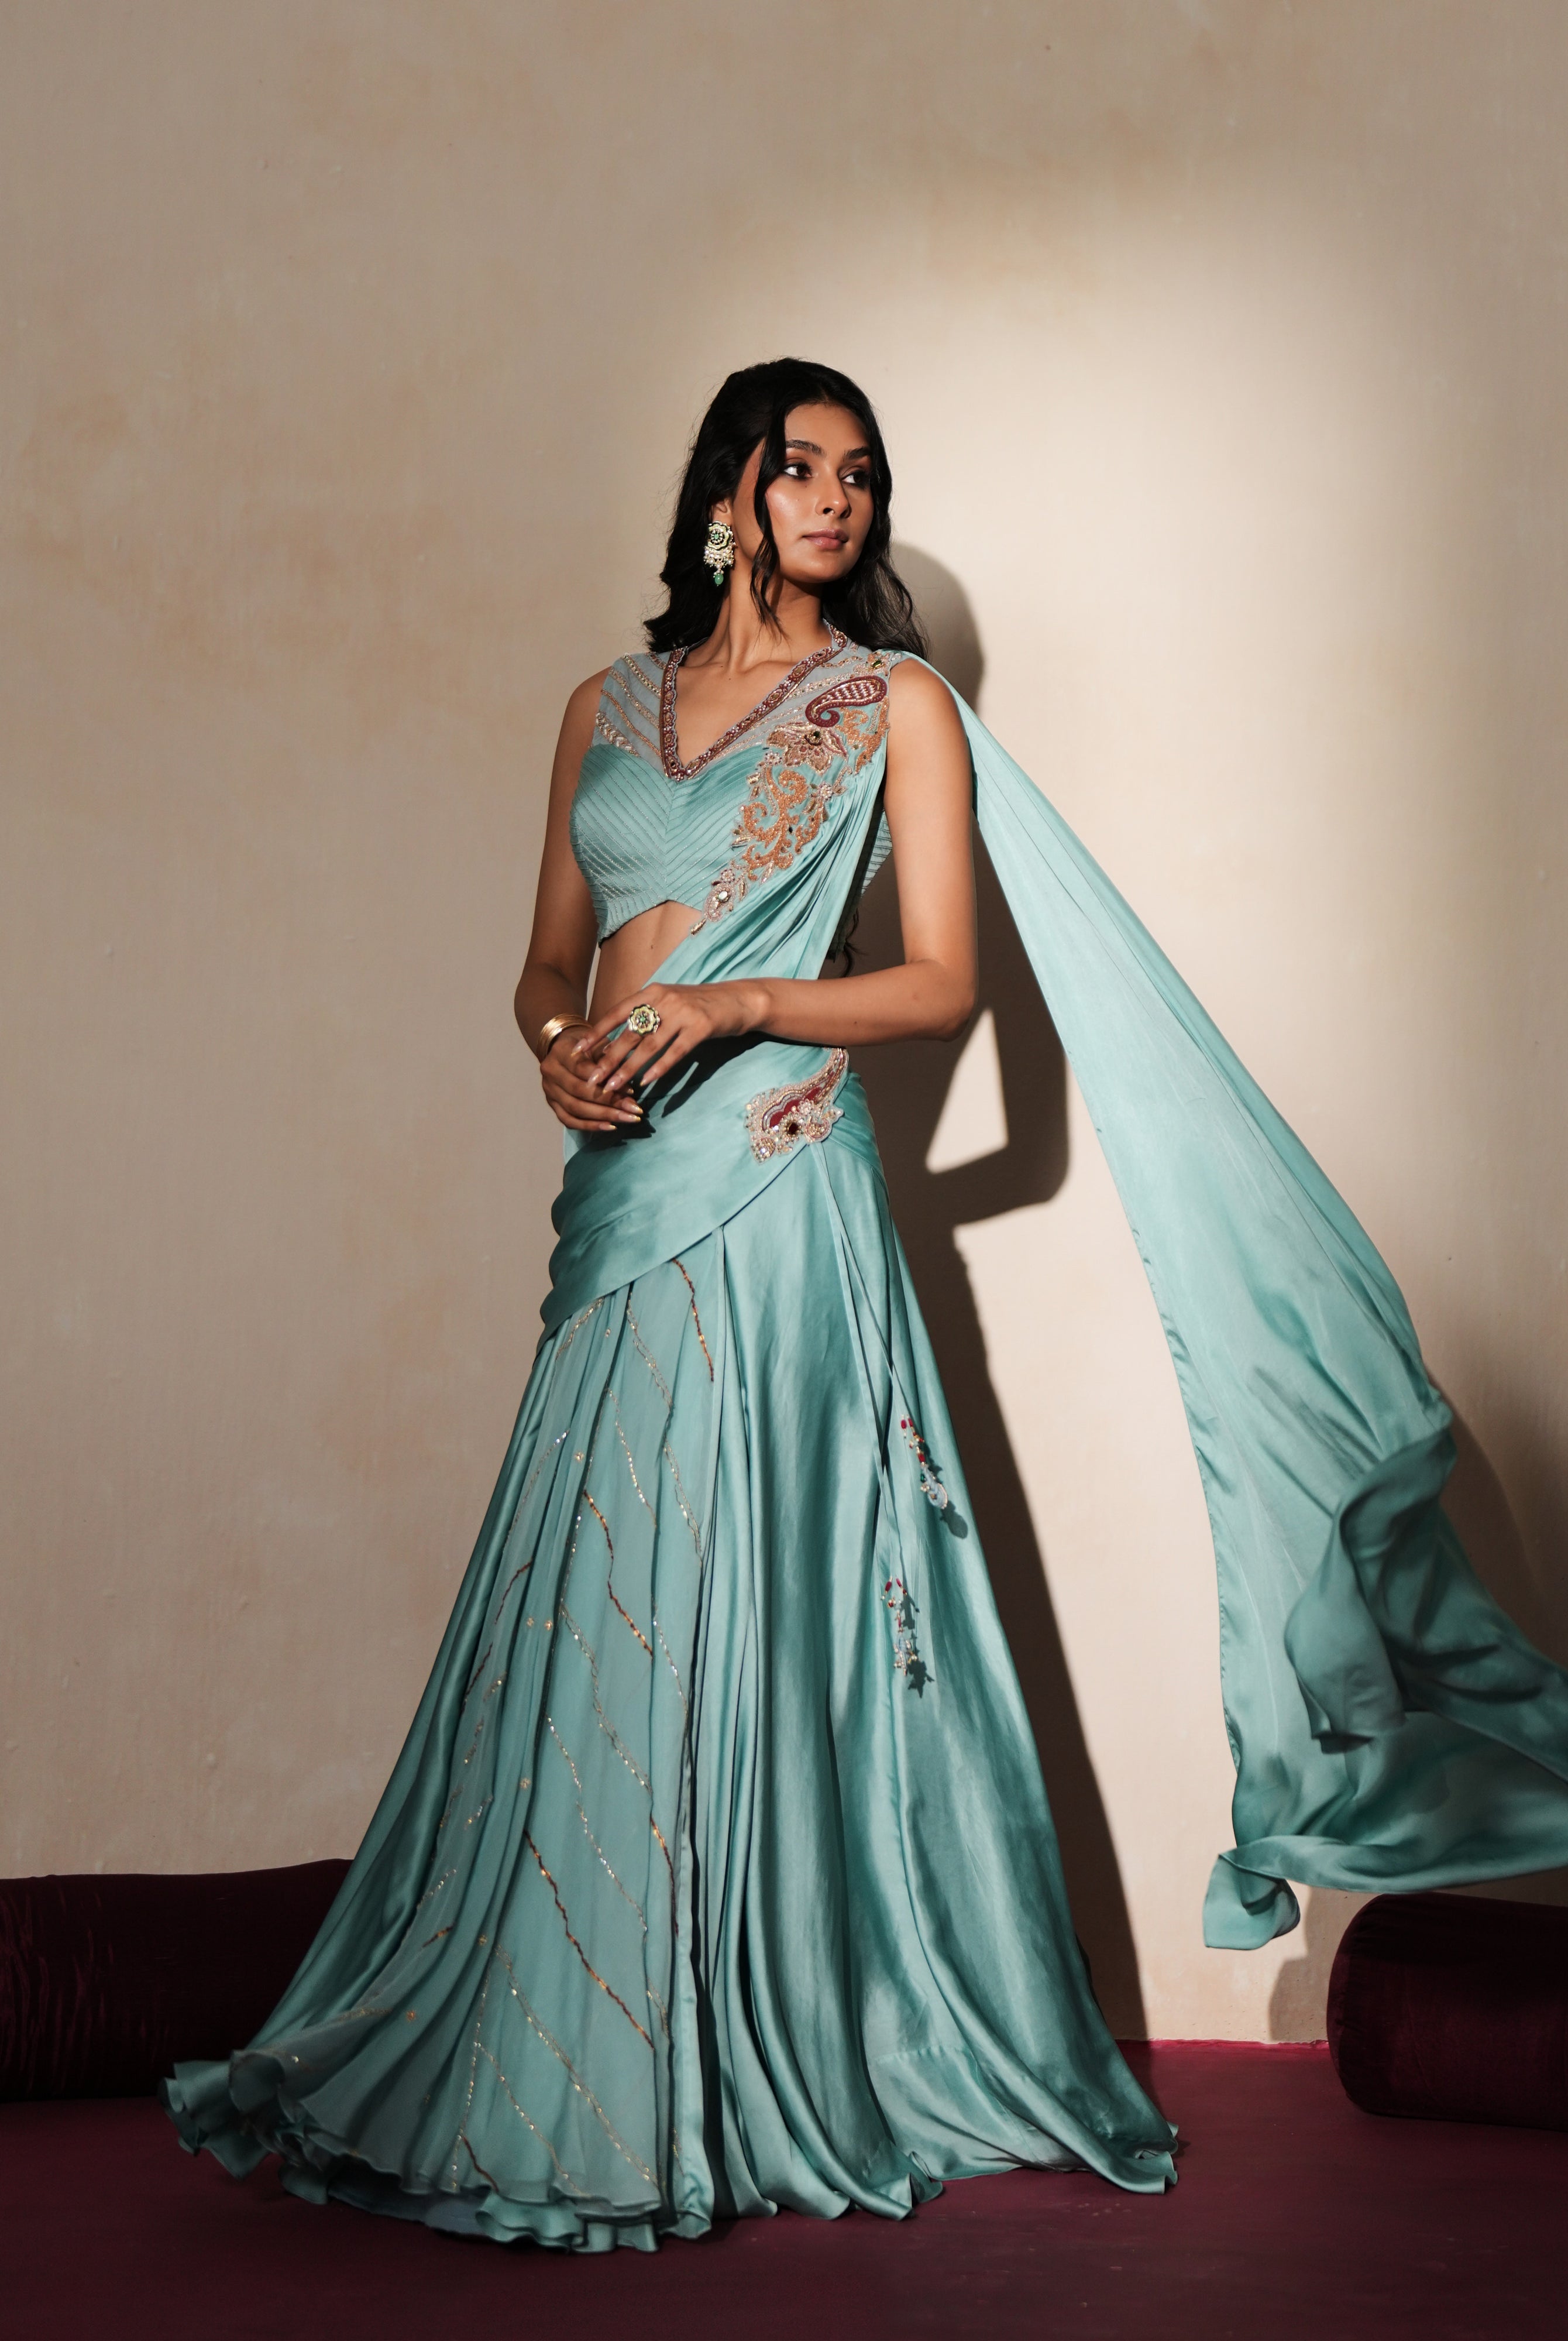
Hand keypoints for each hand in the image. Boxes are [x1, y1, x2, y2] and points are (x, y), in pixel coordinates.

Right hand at [539, 1027, 644, 1131]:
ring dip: (603, 1116)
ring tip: (627, 1119)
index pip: (584, 1070)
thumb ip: (609, 1062)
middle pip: (579, 1092)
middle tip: (634, 1110)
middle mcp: (551, 1072)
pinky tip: (610, 1126)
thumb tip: (627, 1087)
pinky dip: (590, 1126)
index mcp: (561, 1052)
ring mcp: (549, 1091)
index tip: (631, 1091)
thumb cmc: (588, 1046)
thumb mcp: (598, 1044)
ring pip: (575, 1109)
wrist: (564, 1050)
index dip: (607, 1081)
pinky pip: (569, 1120)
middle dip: (609, 1102)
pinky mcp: (552, 1105)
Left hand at [584, 980, 765, 1098]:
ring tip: (613, 1086)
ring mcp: (683, 1013)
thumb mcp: (669, 1003)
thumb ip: (646, 1016)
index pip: (617, 1013)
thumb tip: (616, 1041)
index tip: (578, 1051)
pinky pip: (676, 1051)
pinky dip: (660, 1067)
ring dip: (629, 1068)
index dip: (597, 1033)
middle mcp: (664, 999)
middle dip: (608, 1058)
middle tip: (591, 1079)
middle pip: (630, 1033)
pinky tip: (647, 1081)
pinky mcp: (701, 1027)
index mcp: (652, 992)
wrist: (738, 1001)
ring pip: (650, 1045)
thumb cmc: (699, 1006)